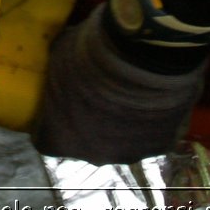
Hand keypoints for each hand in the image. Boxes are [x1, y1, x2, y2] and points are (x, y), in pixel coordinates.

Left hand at [31, 6, 205, 163]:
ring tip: (127, 96)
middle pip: (86, 144)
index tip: (56, 106)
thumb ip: (57, 76)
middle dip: (87, 124)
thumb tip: (61, 70)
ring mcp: (130, 153)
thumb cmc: (92, 55)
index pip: (47, 139)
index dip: (50, 122)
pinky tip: (151, 98)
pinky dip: (149, 121)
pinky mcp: (162, 145)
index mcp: (62, 138)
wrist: (146, 53)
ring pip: (120, 143)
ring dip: (120, 125)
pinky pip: (150, 136)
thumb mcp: (60, 57)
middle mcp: (95, 156)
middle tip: (95, 97)